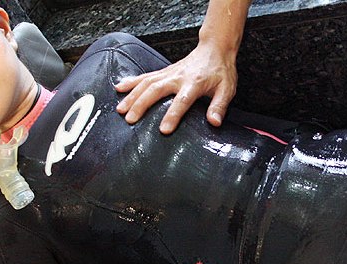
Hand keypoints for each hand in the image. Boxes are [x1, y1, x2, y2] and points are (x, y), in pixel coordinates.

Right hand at [115, 41, 237, 133]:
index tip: (163, 130)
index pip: (182, 101)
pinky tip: (119, 88)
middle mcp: (178, 77)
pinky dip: (131, 81)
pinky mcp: (163, 71)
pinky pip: (145, 76)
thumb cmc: (221, 71)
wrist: (215, 49)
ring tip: (120, 110)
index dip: (172, 115)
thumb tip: (214, 123)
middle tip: (131, 120)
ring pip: (146, 83)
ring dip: (132, 96)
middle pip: (156, 90)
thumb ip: (219, 106)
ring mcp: (168, 73)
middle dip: (142, 105)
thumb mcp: (227, 90)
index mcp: (194, 83)